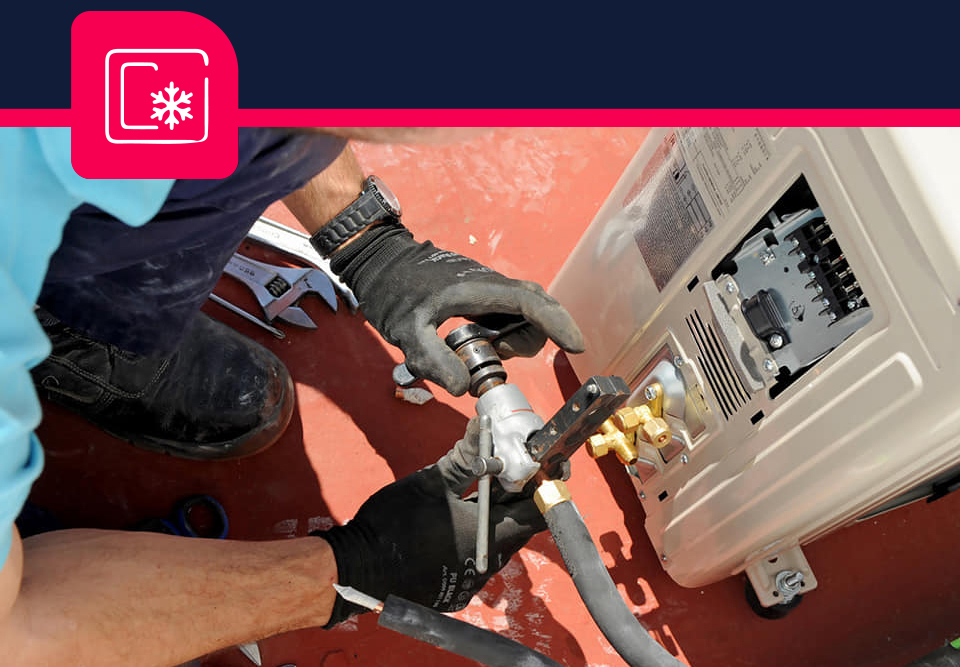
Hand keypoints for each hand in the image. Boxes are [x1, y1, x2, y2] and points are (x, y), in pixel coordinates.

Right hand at [315, 417, 545, 625]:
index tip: (534, 464)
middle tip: (502, 469)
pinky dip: (472, 538)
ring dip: (492, 517)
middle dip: (513, 496)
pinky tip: (453, 523)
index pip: (537, 511)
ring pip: (495, 542)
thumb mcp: (432, 481)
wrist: (358, 569)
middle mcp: (488, 565)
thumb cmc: (395, 523)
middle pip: (517, 526)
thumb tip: (484, 428)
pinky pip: (474, 559)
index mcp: (491, 537)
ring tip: (474, 491)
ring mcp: (471, 582)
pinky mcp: (454, 592)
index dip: (540, 484)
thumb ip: (466, 456)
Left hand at [329, 221, 584, 394]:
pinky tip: (472, 340)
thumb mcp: (405, 332)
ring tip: (474, 349)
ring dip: (511, 338)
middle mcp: (490, 284)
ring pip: (522, 313)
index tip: (576, 346)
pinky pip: (505, 313)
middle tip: (492, 357)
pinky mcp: (479, 292)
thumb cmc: (391, 291)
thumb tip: (465, 388)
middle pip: (535, 310)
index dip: (557, 324)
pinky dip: (501, 332)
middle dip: (528, 340)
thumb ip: (433, 360)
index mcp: (479, 290)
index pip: (531, 303)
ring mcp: (486, 286)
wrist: (378, 260)